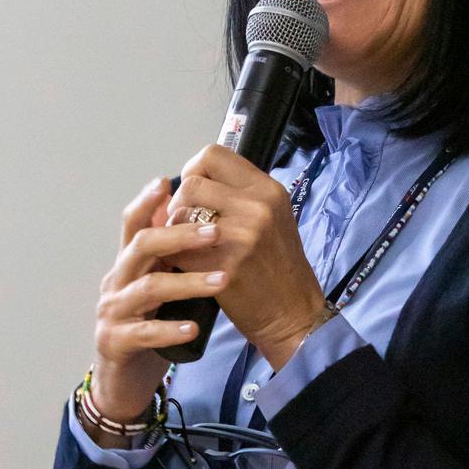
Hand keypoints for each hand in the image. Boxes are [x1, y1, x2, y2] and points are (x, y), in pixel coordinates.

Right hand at [88, 176, 223, 426]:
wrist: (123, 384)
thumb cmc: (148, 332)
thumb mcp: (160, 289)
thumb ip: (171, 261)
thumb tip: (202, 223)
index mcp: (128, 266)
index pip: (133, 224)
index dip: (147, 202)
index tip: (170, 182)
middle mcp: (115, 283)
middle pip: (142, 246)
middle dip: (180, 234)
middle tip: (217, 231)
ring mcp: (112, 313)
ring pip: (149, 288)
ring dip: (188, 281)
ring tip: (223, 279)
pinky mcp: (114, 343)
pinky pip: (143, 333)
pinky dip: (169, 328)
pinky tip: (194, 327)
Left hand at [169, 144, 330, 368]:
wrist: (293, 313)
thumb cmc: (280, 267)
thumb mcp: (274, 217)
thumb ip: (240, 195)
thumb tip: (195, 179)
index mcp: (268, 190)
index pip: (212, 154)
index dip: (194, 169)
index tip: (193, 191)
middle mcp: (257, 207)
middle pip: (192, 182)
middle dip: (179, 201)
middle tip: (184, 222)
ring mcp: (240, 236)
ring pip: (181, 213)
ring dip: (174, 228)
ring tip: (185, 244)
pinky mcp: (223, 266)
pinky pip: (178, 248)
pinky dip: (175, 256)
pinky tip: (186, 265)